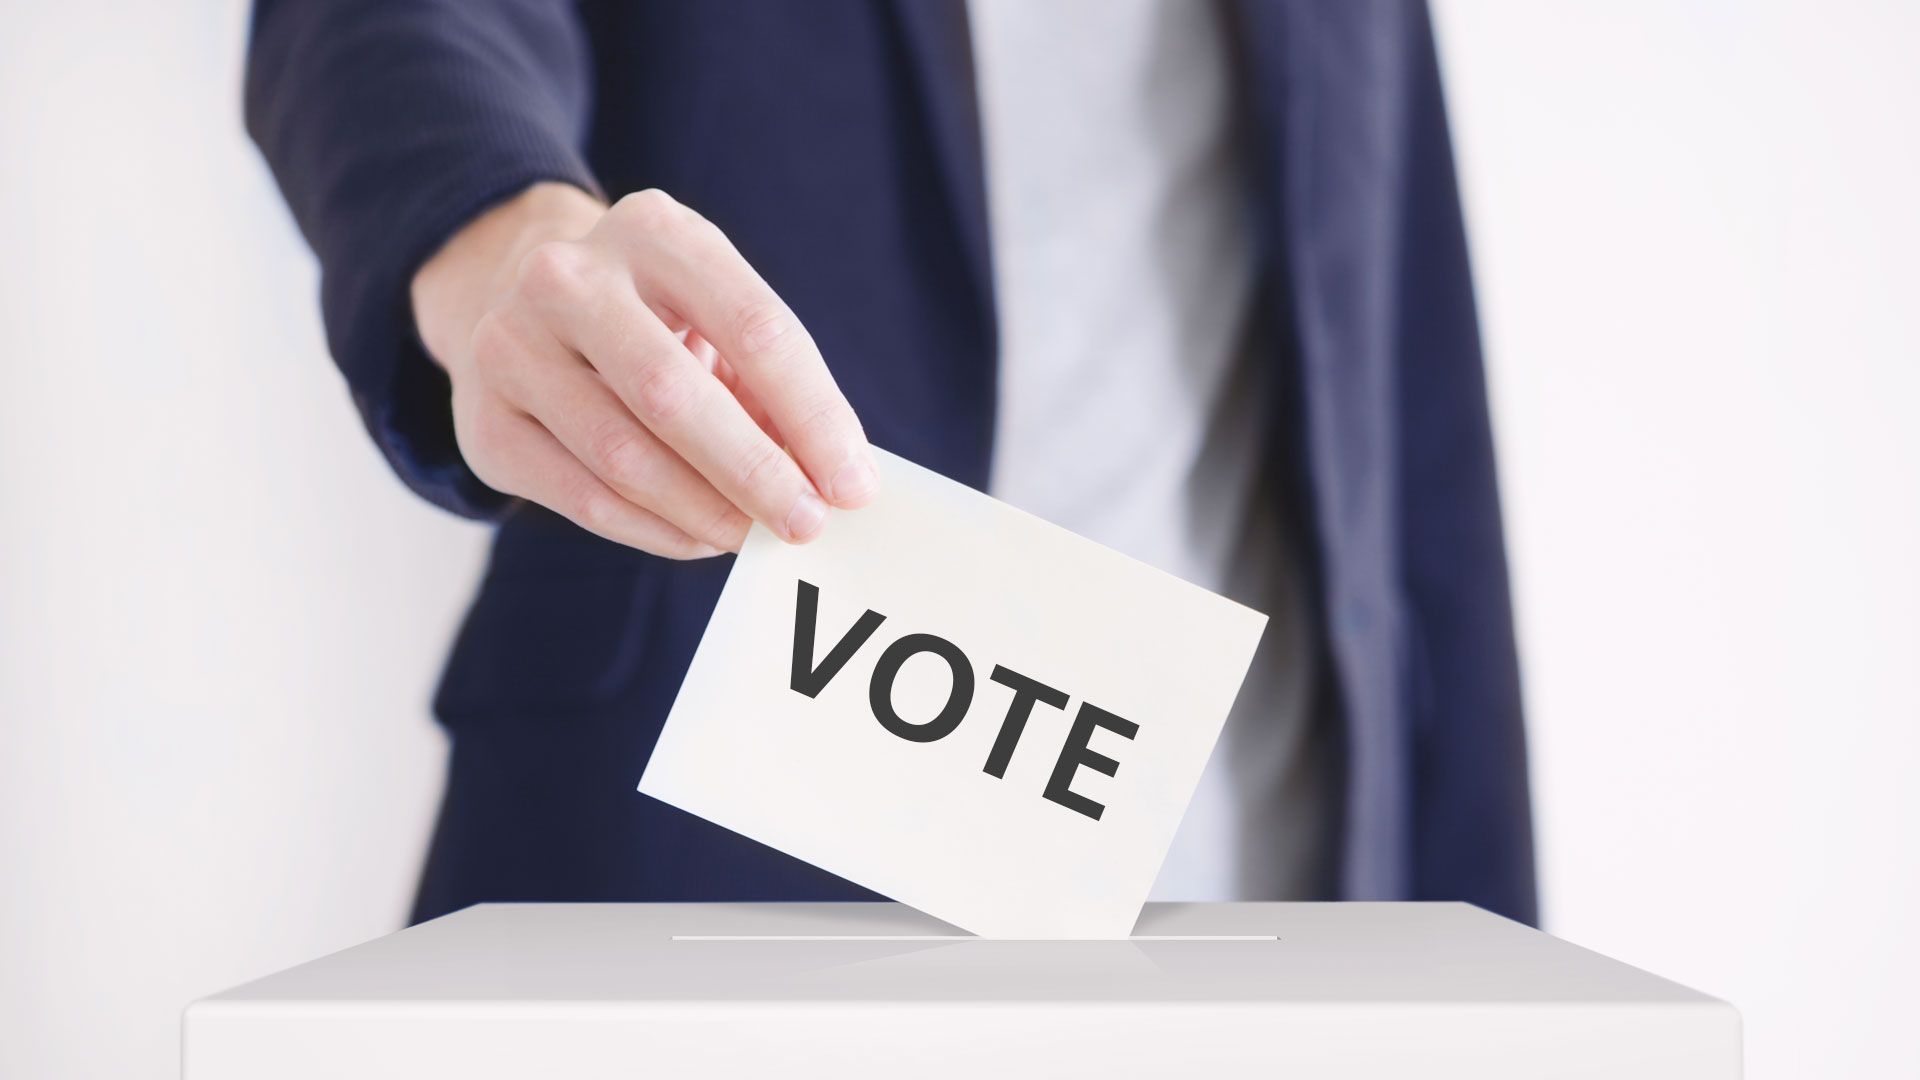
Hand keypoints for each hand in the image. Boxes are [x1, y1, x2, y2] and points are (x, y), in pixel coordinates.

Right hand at [410, 183, 877, 557]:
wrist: (513, 294)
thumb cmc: (652, 316)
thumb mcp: (713, 313)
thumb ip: (768, 385)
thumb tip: (833, 479)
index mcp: (654, 230)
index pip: (755, 328)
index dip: (813, 415)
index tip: (855, 484)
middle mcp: (567, 276)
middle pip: (674, 393)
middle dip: (755, 471)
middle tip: (807, 525)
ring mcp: (510, 345)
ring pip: (622, 456)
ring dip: (705, 511)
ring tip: (756, 536)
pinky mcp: (483, 422)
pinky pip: (582, 496)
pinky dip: (654, 530)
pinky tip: (700, 538)